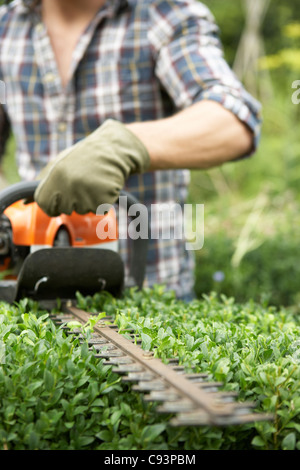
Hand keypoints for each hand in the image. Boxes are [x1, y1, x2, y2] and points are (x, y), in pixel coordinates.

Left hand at [34, 119, 149, 215]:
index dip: (55, 203)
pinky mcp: (103, 199)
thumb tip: (25, 202)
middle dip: (75, 200)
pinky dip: (103, 200)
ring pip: (83, 210)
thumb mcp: (60, 163)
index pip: (46, 205)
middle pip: (66, 209)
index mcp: (56, 176)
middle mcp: (69, 186)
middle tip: (84, 181)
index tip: (63, 195)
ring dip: (89, 200)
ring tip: (94, 181)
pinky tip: (104, 185)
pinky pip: (99, 209)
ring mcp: (87, 193)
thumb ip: (42, 182)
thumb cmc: (85, 156)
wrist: (114, 149)